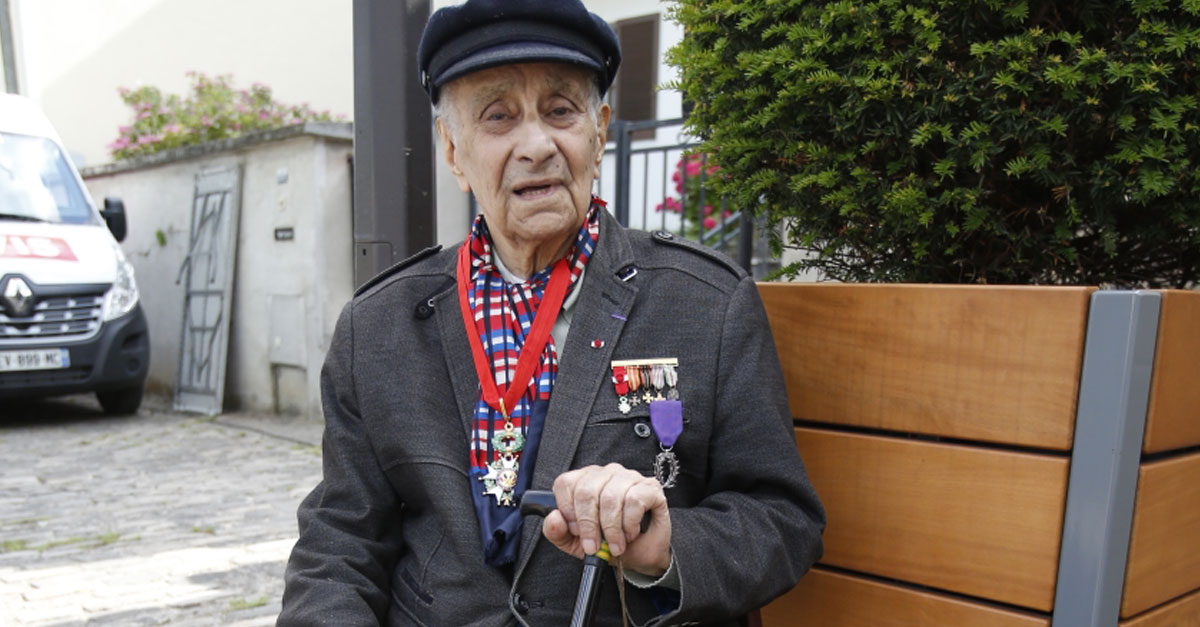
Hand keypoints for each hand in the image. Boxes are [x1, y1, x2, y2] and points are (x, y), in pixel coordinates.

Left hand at [543, 463, 670, 577]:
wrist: (639, 556)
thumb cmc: (607, 543)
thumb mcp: (574, 543)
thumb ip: (557, 532)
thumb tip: (554, 518)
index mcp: (584, 481)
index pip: (566, 483)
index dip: (567, 510)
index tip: (575, 531)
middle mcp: (606, 474)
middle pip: (587, 491)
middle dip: (589, 525)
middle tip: (594, 546)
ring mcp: (629, 477)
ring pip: (611, 496)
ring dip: (611, 528)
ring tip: (615, 544)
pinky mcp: (650, 487)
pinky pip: (634, 500)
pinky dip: (629, 523)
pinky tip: (630, 533)